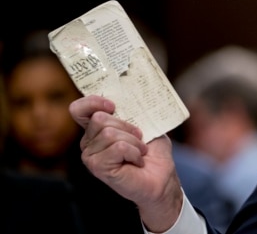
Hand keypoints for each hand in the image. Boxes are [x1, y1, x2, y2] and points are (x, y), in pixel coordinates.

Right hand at [70, 95, 183, 231]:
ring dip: (133, 142)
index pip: (79, 109)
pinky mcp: (98, 167)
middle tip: (139, 139)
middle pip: (99, 118)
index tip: (113, 105)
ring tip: (139, 152)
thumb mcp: (144, 123)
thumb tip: (127, 95)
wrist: (162, 177)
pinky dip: (134, 152)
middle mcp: (88, 142)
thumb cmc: (153, 151)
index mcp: (97, 128)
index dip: (92, 102)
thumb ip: (131, 110)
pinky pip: (117, 147)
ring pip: (109, 133)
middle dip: (127, 126)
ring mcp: (91, 156)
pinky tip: (136, 162)